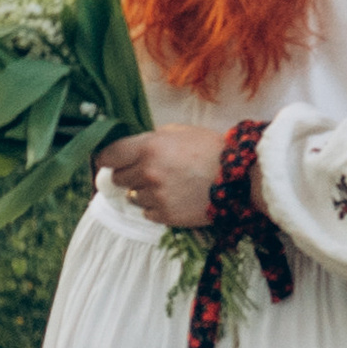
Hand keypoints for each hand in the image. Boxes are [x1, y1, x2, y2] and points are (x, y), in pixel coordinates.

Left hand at [98, 125, 228, 229]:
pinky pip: (148, 213)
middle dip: (128, 175)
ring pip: (132, 197)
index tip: (110, 161)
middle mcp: (147, 172)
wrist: (240, 179)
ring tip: (168, 186)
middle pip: (117, 178)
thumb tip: (131, 147)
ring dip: (144, 192)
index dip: (106, 158)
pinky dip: (157, 207)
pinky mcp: (166, 215)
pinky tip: (175, 198)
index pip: (107, 156)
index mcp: (148, 147)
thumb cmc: (212, 150)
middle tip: (147, 172)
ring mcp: (155, 196)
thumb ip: (152, 138)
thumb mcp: (180, 132)